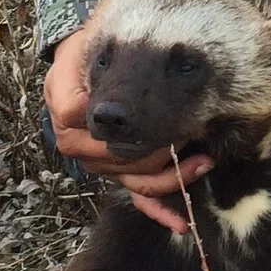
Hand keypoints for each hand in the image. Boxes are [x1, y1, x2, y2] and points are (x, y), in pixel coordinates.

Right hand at [43, 26, 211, 231]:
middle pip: (117, 159)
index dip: (122, 122)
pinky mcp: (116, 172)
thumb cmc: (89, 52)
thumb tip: (97, 101)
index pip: (93, 126)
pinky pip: (135, 197)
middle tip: (192, 131)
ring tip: (203, 162)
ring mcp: (99, 163)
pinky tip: (180, 223)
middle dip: (158, 149)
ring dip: (170, 177)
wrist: (86, 62)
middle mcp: (78, 144)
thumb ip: (89, 63)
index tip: (155, 108)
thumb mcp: (80, 48)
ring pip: (132, 180)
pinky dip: (158, 211)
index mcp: (67, 112)